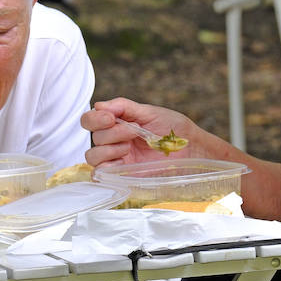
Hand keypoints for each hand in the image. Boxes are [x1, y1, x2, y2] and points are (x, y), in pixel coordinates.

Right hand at [82, 97, 197, 168]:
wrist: (191, 149)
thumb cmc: (173, 129)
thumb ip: (123, 107)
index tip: (110, 118)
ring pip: (92, 156)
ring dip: (110, 149)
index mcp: (116, 123)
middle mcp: (113, 141)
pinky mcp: (122, 175)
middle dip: (113, 132)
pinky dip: (107, 168)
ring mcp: (117, 159)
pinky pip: (100, 175)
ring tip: (131, 147)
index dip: (94, 119)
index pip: (89, 120)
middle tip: (135, 132)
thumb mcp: (149, 112)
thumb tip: (99, 104)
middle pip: (94, 137)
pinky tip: (125, 161)